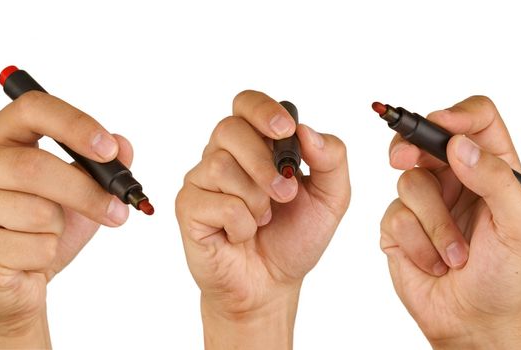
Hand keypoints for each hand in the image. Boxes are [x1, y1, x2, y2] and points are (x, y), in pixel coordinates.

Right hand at [0, 91, 132, 347]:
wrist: (13, 285)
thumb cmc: (42, 231)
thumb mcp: (81, 193)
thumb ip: (103, 167)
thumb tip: (123, 146)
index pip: (33, 109)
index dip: (75, 125)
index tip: (109, 149)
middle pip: (35, 165)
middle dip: (85, 191)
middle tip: (119, 210)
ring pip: (37, 209)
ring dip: (61, 228)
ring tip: (48, 235)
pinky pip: (33, 246)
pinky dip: (48, 253)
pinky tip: (29, 258)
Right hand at [175, 90, 349, 348]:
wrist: (272, 284)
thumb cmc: (294, 237)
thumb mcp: (330, 198)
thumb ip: (331, 159)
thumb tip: (307, 130)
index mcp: (256, 144)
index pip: (247, 103)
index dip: (262, 109)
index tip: (285, 130)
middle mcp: (223, 154)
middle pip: (230, 129)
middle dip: (263, 163)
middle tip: (285, 195)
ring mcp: (202, 180)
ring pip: (221, 165)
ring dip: (255, 200)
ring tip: (262, 220)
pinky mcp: (189, 207)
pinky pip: (216, 202)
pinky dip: (241, 223)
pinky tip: (242, 235)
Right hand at [380, 96, 520, 348]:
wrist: (471, 319)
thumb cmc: (504, 276)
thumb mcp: (520, 227)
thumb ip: (496, 179)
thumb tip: (458, 145)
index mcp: (493, 168)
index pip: (477, 120)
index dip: (457, 114)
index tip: (441, 125)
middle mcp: (457, 177)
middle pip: (426, 137)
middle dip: (412, 146)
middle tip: (403, 159)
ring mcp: (425, 199)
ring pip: (409, 181)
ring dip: (433, 224)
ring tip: (454, 256)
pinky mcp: (399, 223)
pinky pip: (395, 215)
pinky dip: (417, 243)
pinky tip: (433, 263)